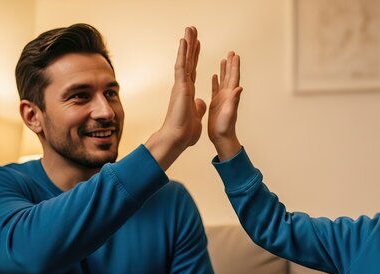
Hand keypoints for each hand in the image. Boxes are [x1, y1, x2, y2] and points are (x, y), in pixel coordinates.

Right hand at [146, 26, 206, 169]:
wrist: (178, 139)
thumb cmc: (185, 132)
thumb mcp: (197, 117)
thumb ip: (198, 108)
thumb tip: (200, 102)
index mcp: (188, 92)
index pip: (192, 70)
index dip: (194, 57)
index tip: (196, 45)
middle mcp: (183, 86)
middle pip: (188, 61)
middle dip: (190, 45)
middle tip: (191, 30)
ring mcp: (181, 85)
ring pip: (184, 60)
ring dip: (187, 44)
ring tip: (189, 29)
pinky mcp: (180, 87)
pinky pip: (182, 66)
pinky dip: (183, 53)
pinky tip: (184, 41)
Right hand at [208, 51, 242, 160]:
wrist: (221, 137)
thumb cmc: (225, 128)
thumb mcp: (230, 113)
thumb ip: (234, 100)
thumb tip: (240, 88)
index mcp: (231, 96)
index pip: (233, 77)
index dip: (234, 66)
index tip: (235, 55)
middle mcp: (228, 95)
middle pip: (230, 76)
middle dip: (230, 64)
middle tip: (231, 52)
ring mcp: (222, 99)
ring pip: (223, 80)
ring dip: (224, 70)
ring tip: (224, 59)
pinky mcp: (216, 103)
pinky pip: (216, 89)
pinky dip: (216, 81)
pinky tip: (215, 75)